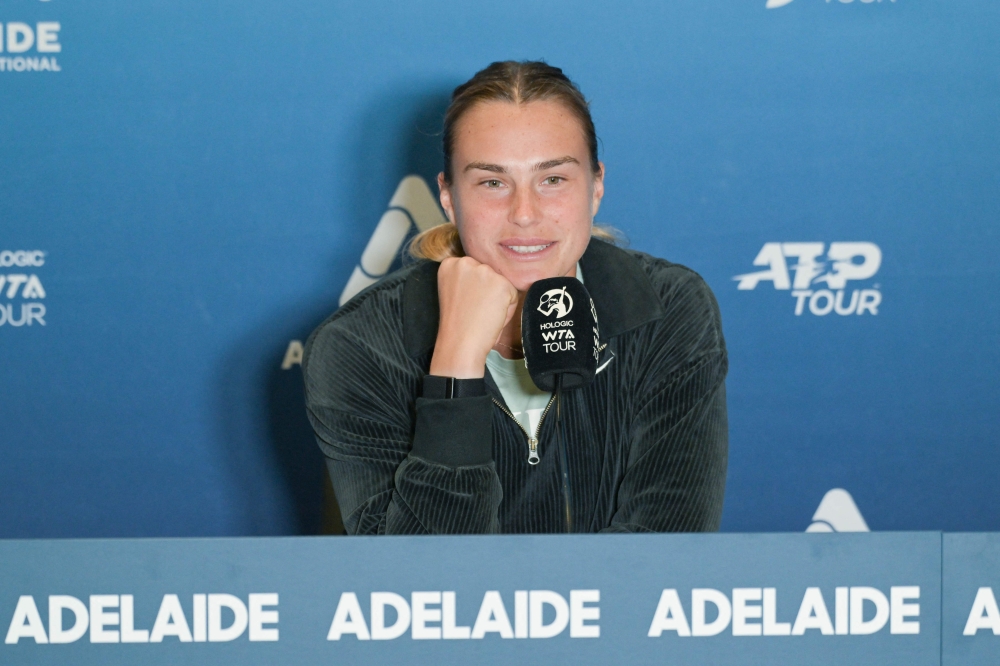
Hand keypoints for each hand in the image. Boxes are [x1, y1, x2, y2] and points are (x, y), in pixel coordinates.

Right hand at [429, 256, 518, 378]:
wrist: (459, 343)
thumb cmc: (456, 324)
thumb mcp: (454, 292)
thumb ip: (466, 279)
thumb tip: (486, 277)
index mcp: (450, 264)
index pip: (474, 269)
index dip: (474, 289)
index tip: (466, 302)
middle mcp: (466, 262)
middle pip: (489, 274)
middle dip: (487, 292)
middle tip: (475, 310)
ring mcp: (485, 271)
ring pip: (502, 284)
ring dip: (498, 300)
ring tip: (482, 315)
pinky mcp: (502, 284)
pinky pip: (513, 296)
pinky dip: (507, 310)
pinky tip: (491, 318)